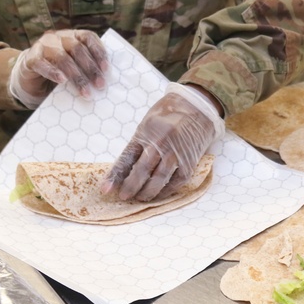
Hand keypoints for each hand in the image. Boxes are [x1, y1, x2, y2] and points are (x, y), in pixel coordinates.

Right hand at [8, 30, 108, 108]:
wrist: (30, 81)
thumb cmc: (58, 75)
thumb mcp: (75, 69)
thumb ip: (86, 69)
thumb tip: (105, 81)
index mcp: (72, 36)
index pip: (88, 37)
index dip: (98, 51)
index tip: (106, 69)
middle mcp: (58, 37)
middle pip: (77, 48)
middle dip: (90, 68)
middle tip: (99, 85)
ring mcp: (43, 46)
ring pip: (62, 57)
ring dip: (76, 75)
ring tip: (85, 91)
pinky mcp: (30, 58)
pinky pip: (42, 64)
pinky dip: (53, 72)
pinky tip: (62, 81)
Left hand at [101, 83, 224, 201]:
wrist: (197, 105)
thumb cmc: (169, 113)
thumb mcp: (148, 123)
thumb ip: (138, 144)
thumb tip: (125, 170)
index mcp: (146, 131)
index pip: (127, 158)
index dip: (115, 176)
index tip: (106, 189)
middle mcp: (161, 142)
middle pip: (142, 171)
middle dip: (130, 187)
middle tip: (124, 196)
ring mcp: (177, 152)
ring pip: (159, 179)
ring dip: (147, 192)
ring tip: (140, 198)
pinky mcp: (190, 160)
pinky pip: (177, 181)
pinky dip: (167, 190)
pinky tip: (160, 194)